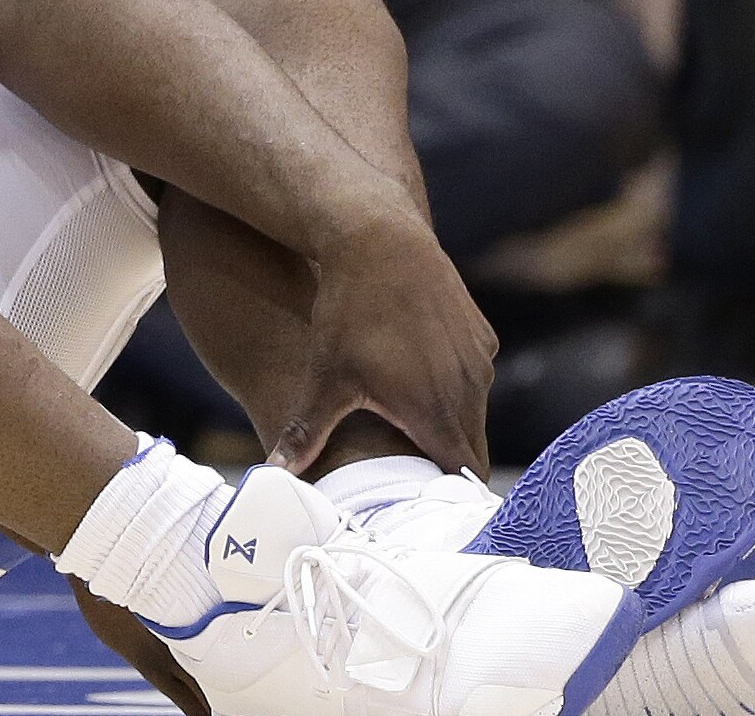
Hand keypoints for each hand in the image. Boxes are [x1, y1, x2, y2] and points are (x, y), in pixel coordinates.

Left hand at [271, 202, 497, 475]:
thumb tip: (273, 474)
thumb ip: (306, 431)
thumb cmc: (349, 312)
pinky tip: (423, 385)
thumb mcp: (324, 375)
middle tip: (422, 488)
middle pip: (471, 448)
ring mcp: (480, 360)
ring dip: (452, 426)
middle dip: (448, 468)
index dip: (447, 498)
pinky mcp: (481, 334)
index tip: (432, 513)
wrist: (380, 240)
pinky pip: (475, 377)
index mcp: (436, 411)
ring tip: (419, 437)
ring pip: (474, 411)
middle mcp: (469, 389)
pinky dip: (457, 389)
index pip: (461, 476)